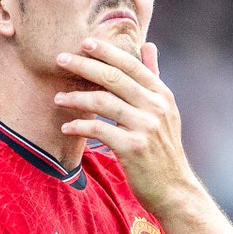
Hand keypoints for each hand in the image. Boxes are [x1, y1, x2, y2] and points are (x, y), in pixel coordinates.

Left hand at [54, 38, 198, 213]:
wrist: (174, 190)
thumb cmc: (163, 150)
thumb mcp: (166, 111)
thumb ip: (153, 78)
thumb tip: (148, 45)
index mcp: (162, 95)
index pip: (131, 64)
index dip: (107, 51)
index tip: (84, 43)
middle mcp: (155, 107)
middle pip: (114, 77)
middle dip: (84, 65)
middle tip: (60, 59)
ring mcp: (145, 127)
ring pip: (103, 101)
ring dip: (76, 97)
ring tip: (58, 98)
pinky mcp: (132, 148)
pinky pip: (99, 129)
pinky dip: (80, 126)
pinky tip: (67, 127)